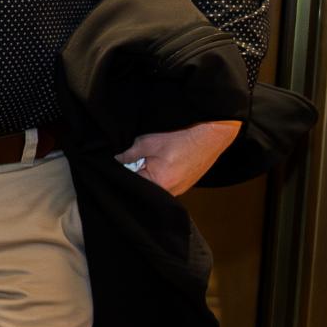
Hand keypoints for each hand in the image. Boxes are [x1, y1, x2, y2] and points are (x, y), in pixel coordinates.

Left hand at [120, 119, 240, 195]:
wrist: (212, 134)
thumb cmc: (180, 137)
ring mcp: (180, 190)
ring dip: (150, 176)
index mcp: (159, 183)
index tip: (120, 167)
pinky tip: (164, 163)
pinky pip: (168, 184)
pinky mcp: (186, 185)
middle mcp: (171, 192)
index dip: (123, 175)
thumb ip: (128, 154)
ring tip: (151, 161)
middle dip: (137, 176)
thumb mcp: (147, 142)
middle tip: (137, 162)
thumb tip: (114, 160)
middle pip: (145, 189)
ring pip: (156, 187)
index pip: (132, 185)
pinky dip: (162, 176)